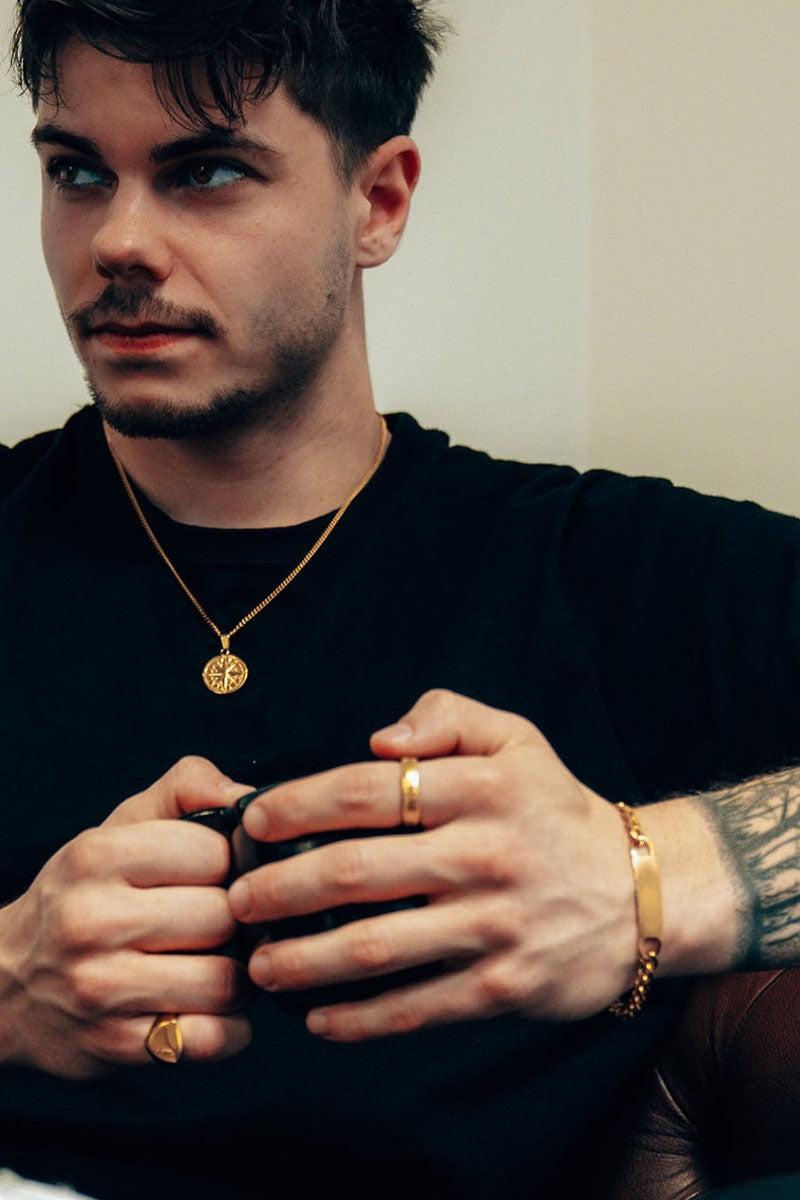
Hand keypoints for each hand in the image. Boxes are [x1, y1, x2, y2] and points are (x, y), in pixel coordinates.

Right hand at [0, 756, 252, 1077]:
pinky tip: (212, 1008)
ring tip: (222, 963)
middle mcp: (93, 921)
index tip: (218, 873)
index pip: (214, 852)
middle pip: (224, 916)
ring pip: (225, 981)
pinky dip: (230, 1028)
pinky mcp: (117, 1045)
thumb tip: (244, 794)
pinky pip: (212, 1039)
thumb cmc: (85, 895)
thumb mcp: (121, 827)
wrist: (6, 983)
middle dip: (237, 920)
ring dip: (239, 976)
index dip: (230, 862)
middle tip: (225, 922)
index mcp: (98, 856)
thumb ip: (185, 790)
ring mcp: (101, 989)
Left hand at [228, 690, 636, 1040]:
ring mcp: (494, 925)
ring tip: (256, 965)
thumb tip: (378, 739)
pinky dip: (359, 1018)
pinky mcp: (504, 986)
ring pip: (376, 946)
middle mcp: (483, 854)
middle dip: (279, 889)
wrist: (639, 892)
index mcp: (479, 788)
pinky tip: (316, 1017)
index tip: (251, 821)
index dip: (296, 805)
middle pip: (355, 871)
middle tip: (234, 901)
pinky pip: (416, 1007)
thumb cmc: (556, 809)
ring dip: (303, 960)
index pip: (365, 790)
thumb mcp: (517, 739)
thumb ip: (447, 717)